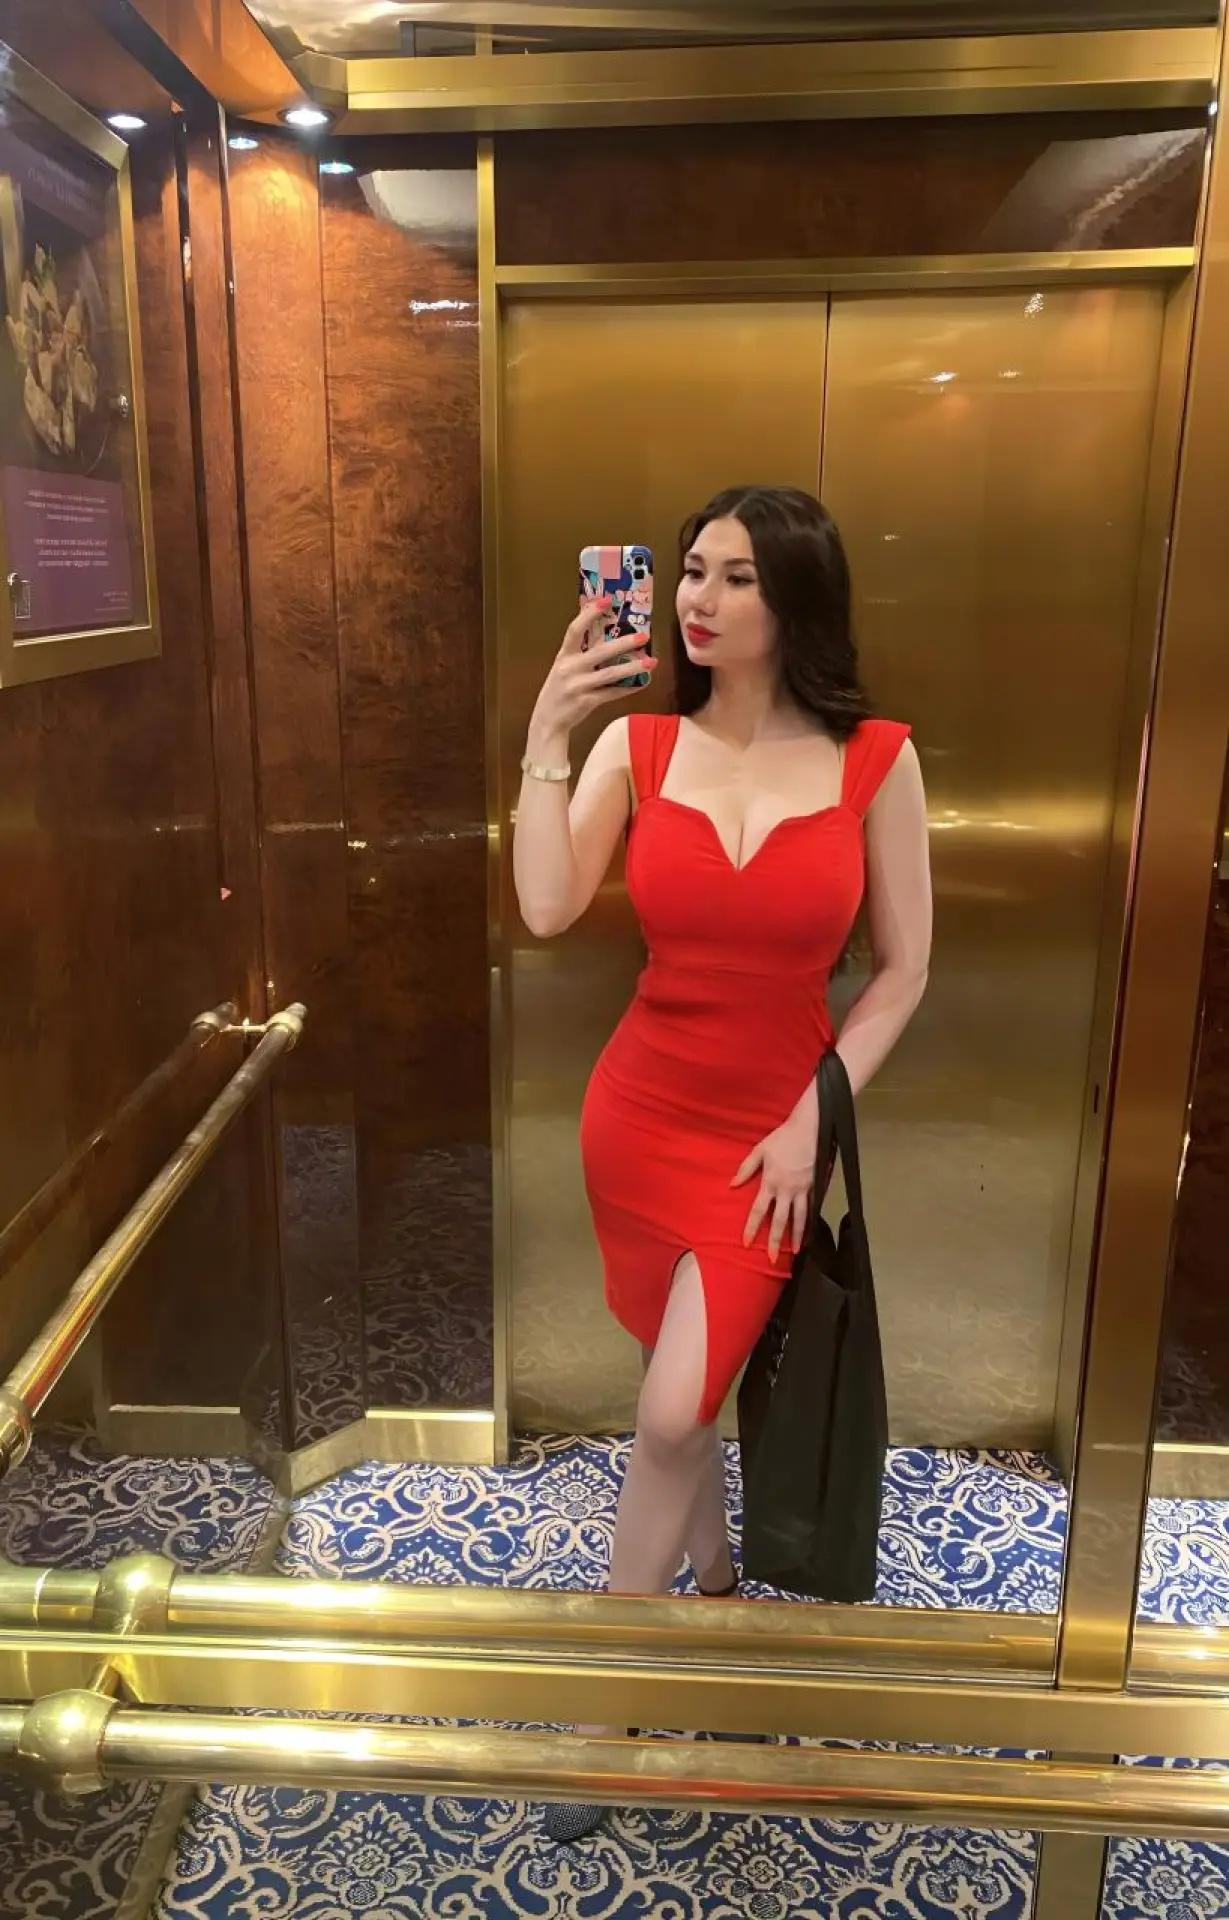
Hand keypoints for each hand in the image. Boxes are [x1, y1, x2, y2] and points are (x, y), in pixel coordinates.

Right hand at [526, 595, 655, 743]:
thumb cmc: (559, 689)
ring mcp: (578, 686)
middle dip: (623, 643)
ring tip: (652, 662)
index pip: (575, 630)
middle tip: (644, 636)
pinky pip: (612, 693)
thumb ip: (581, 652)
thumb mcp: (564, 667)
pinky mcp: (587, 702)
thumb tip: (606, 633)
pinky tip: (642, 683)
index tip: (606, 600)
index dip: (589, 614)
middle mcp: (570, 668)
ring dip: (632, 667)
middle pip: (599, 652)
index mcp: (564, 656)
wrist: (547, 720)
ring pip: (610, 674)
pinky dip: (628, 688)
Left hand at [731, 1102, 820, 1263]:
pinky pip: (813, 1208)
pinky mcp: (816, 1187)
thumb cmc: (782, 1138)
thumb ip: (746, 1168)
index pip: (758, 1211)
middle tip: (773, 1259)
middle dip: (776, 1241)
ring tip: (796, 1252)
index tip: (747, 1243)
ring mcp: (803, 1190)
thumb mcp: (760, 1150)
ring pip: (800, 1218)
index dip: (752, 1228)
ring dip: (797, 1237)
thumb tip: (732, 1184)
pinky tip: (810, 1231)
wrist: (809, 1130)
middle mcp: (786, 1190)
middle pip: (780, 1221)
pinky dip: (811, 1221)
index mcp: (770, 1182)